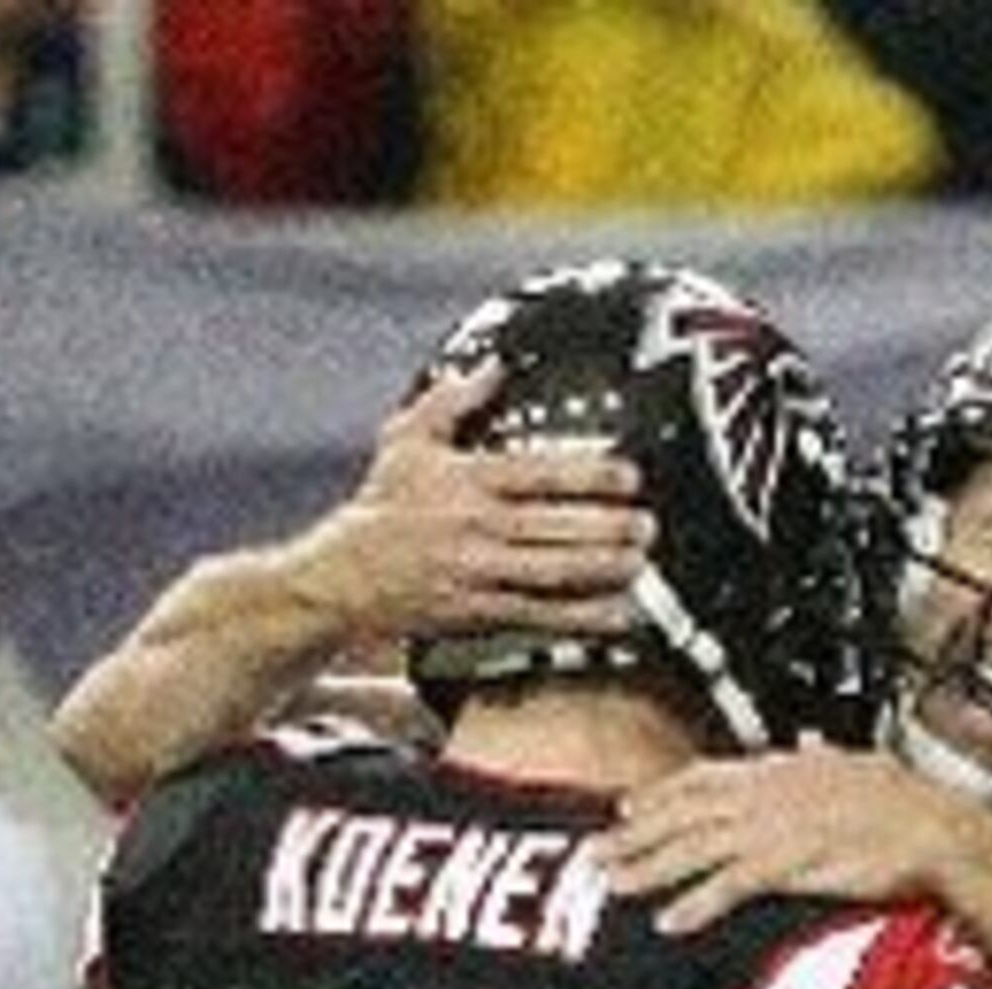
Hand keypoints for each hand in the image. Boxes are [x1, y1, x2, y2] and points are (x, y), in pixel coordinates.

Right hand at [312, 360, 650, 651]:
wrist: (343, 575)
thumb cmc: (383, 505)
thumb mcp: (406, 441)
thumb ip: (452, 402)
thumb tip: (493, 368)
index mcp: (465, 481)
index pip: (538, 475)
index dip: (588, 476)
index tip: (629, 476)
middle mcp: (475, 527)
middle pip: (555, 526)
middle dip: (608, 527)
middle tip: (647, 524)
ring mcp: (479, 573)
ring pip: (553, 572)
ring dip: (603, 570)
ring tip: (639, 562)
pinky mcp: (481, 613)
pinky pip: (542, 616)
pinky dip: (583, 617)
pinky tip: (620, 615)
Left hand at [599, 739, 950, 930]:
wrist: (937, 829)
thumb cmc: (909, 804)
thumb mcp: (859, 765)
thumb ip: (825, 757)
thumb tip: (811, 744)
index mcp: (781, 769)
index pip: (704, 777)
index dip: (661, 794)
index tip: (627, 807)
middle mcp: (768, 793)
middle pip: (685, 812)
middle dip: (635, 833)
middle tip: (595, 853)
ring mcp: (775, 828)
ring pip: (695, 846)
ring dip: (649, 867)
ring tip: (613, 885)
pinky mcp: (790, 864)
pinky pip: (730, 886)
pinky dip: (697, 903)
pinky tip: (669, 920)